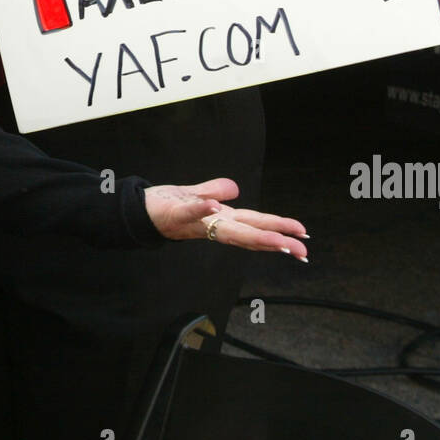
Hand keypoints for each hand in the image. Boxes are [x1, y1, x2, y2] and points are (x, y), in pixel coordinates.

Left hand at [144, 178, 308, 258]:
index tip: (302, 239)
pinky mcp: (175, 213)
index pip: (255, 226)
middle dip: (276, 241)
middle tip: (301, 250)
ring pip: (227, 230)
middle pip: (249, 233)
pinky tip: (215, 206)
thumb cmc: (167, 206)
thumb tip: (236, 189)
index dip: (279, 231)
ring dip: (252, 235)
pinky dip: (202, 209)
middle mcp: (213, 225)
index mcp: (221, 220)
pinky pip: (190, 211)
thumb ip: (214, 191)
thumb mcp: (194, 195)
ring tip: (276, 239)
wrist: (137, 211)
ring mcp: (195, 222)